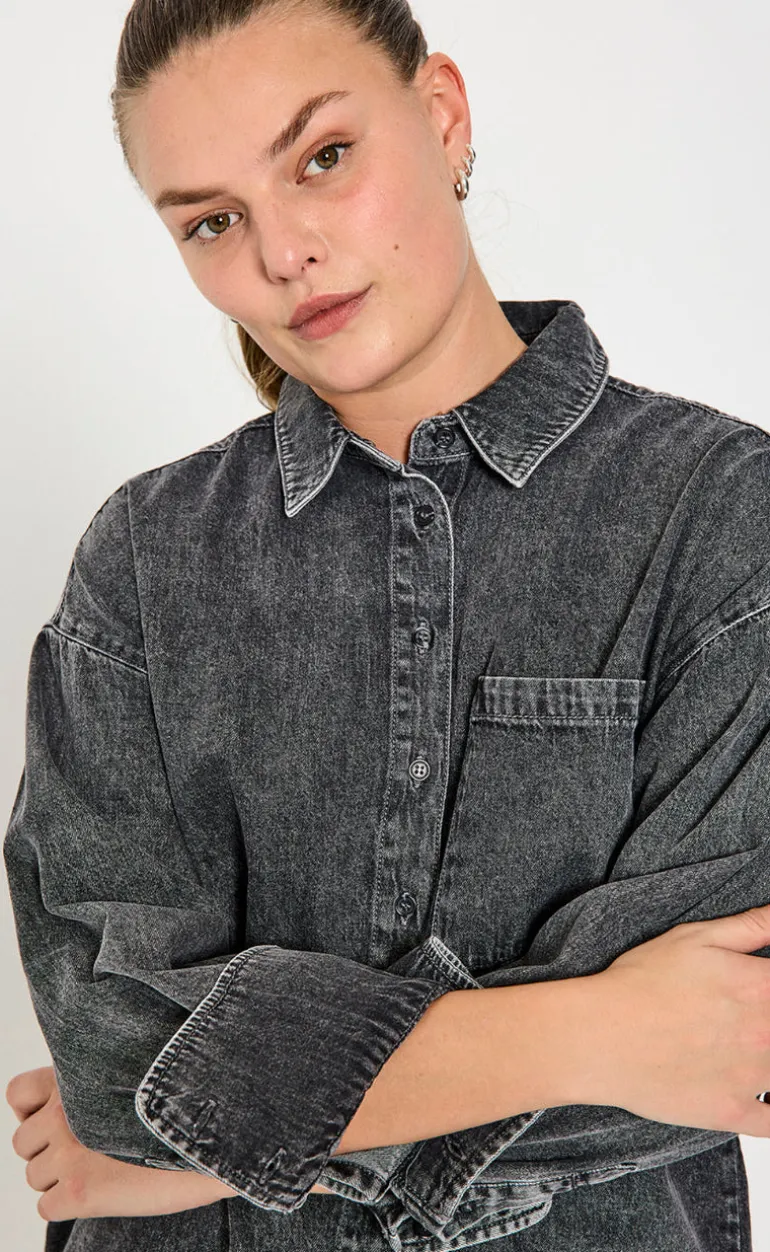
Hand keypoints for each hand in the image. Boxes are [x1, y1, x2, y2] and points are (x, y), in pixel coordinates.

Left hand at [6, 1065, 247, 1219]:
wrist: (219, 1137)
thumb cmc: (188, 1101)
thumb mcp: (141, 1070)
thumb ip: (104, 1080)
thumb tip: (85, 1097)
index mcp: (78, 1077)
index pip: (18, 1093)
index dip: (33, 1110)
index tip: (60, 1117)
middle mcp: (65, 1111)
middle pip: (23, 1142)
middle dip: (49, 1149)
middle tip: (88, 1150)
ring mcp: (69, 1151)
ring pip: (33, 1175)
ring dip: (59, 1176)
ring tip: (101, 1169)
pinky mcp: (79, 1190)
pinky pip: (46, 1206)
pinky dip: (67, 1204)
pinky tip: (103, 1192)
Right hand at [576, 902, 769, 1136]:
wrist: (599, 1036)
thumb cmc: (641, 982)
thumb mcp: (695, 938)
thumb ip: (752, 926)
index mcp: (762, 985)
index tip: (760, 995)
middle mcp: (766, 1032)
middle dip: (767, 1024)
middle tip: (743, 1023)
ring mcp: (753, 1077)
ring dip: (768, 1059)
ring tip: (740, 1048)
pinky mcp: (733, 1112)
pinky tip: (758, 1094)